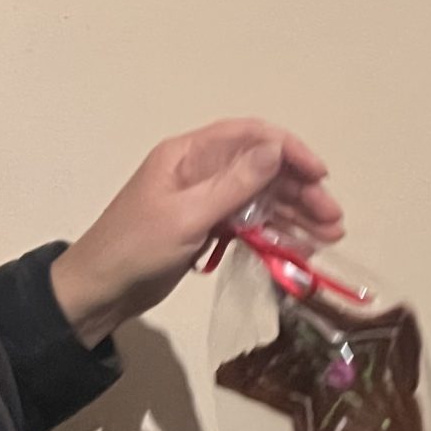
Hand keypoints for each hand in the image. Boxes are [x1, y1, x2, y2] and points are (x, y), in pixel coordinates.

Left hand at [49, 119, 342, 348]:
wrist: (98, 293)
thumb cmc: (136, 249)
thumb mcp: (187, 215)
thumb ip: (235, 183)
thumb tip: (277, 149)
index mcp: (189, 155)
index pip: (250, 137)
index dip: (290, 151)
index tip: (320, 175)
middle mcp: (200, 170)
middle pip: (262, 169)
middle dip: (300, 190)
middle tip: (332, 220)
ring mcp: (205, 200)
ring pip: (261, 198)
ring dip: (295, 214)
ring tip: (328, 237)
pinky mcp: (207, 227)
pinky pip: (250, 222)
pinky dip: (276, 232)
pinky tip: (301, 248)